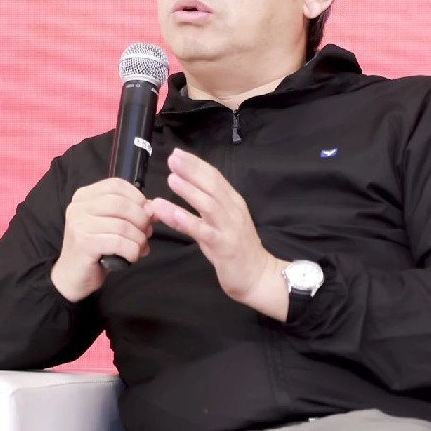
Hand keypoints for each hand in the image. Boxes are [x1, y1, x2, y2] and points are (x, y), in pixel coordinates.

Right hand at [52, 177, 152, 302]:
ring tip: (140, 247)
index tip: (147, 213)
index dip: (137, 197)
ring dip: (139, 239)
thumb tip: (153, 209)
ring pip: (122, 225)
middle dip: (141, 219)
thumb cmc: (96, 249)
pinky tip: (132, 256)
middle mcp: (78, 207)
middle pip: (121, 203)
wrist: (73, 276)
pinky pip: (118, 243)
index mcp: (84, 196)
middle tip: (146, 233)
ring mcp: (78, 225)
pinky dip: (132, 250)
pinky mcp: (83, 244)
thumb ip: (130, 212)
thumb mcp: (112, 225)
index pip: (116, 185)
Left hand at [151, 148, 289, 319]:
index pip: (215, 178)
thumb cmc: (236, 251)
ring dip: (189, 191)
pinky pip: (203, 230)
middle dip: (192, 170)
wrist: (258, 277)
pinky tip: (172, 212)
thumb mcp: (217, 228)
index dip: (197, 164)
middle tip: (173, 158)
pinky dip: (187, 219)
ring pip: (208, 204)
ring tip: (171, 179)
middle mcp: (233, 212)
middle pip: (212, 185)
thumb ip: (197, 214)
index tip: (179, 153)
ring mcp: (230, 228)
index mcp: (233, 204)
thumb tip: (174, 202)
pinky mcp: (224, 246)